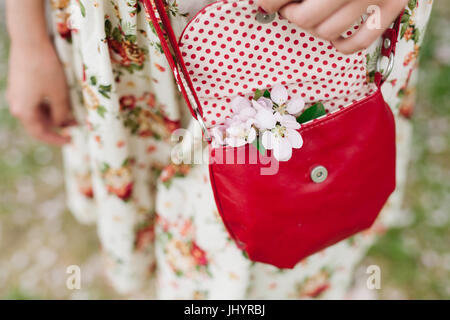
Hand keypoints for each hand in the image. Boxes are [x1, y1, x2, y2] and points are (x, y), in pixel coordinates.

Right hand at [7, 41, 74, 145]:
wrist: (29, 41)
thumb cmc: (46, 69)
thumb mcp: (59, 94)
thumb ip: (61, 113)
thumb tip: (61, 123)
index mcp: (24, 111)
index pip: (40, 133)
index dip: (56, 139)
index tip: (70, 141)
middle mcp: (16, 105)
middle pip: (37, 124)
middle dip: (57, 126)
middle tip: (75, 126)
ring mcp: (16, 94)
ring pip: (36, 112)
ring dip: (53, 115)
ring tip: (71, 114)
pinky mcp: (19, 84)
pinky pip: (33, 102)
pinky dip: (47, 105)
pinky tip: (60, 102)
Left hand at [257, 0, 407, 53]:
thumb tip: (265, 1)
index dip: (270, 1)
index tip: (267, 3)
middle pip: (306, 18)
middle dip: (292, 14)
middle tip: (290, 6)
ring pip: (328, 31)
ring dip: (313, 26)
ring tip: (312, 12)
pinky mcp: (394, 5)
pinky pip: (361, 42)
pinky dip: (342, 43)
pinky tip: (333, 34)